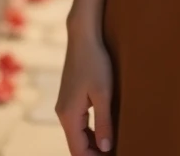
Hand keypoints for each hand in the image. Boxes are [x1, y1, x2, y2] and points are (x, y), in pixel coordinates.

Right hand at [55, 30, 114, 153]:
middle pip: (77, 144)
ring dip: (92, 142)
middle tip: (116, 152)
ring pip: (78, 133)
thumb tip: (106, 148)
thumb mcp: (103, 93)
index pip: (78, 150)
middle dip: (94, 152)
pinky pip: (79, 121)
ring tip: (113, 146)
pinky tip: (104, 128)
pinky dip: (90, 130)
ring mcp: (65, 104)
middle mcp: (63, 113)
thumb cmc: (95, 62)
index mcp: (69, 115)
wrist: (83, 36)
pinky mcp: (70, 97)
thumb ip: (104, 122)